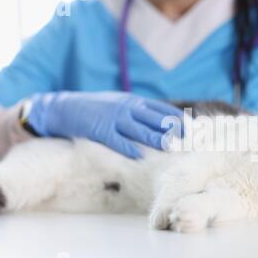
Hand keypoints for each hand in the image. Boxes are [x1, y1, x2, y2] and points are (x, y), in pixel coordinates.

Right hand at [27, 92, 182, 157]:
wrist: (66, 107)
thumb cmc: (98, 108)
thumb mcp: (121, 103)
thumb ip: (140, 112)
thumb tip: (162, 123)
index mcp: (134, 101)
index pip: (162, 110)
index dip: (177, 119)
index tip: (192, 129)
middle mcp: (126, 108)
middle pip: (154, 119)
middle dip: (172, 130)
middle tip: (187, 141)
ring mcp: (113, 118)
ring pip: (139, 129)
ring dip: (155, 139)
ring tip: (170, 147)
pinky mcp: (99, 130)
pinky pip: (116, 140)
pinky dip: (128, 148)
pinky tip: (139, 156)